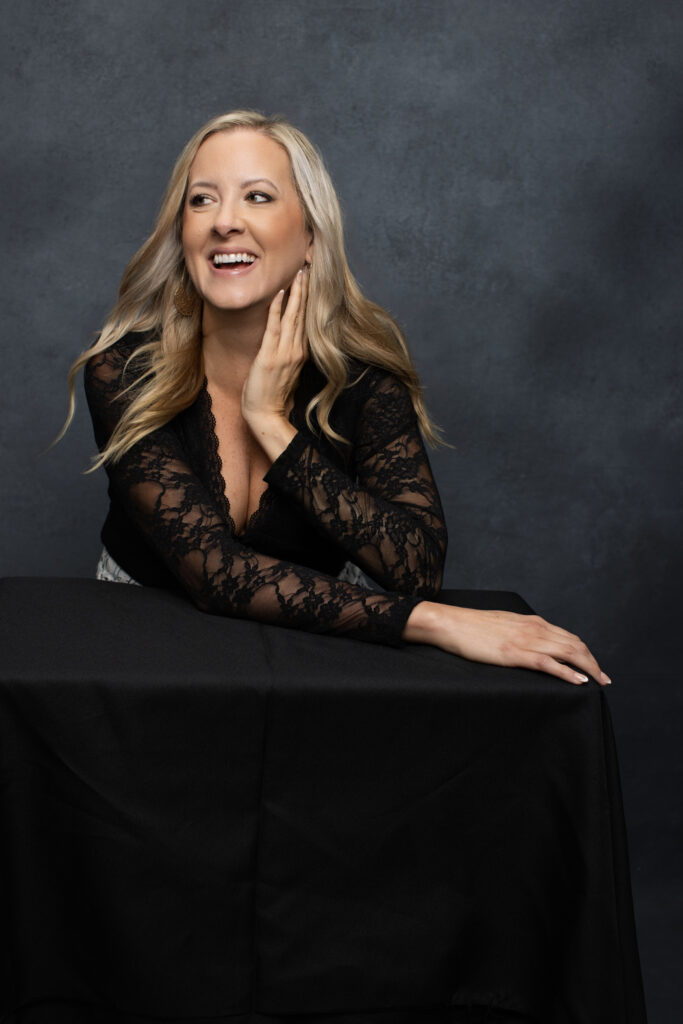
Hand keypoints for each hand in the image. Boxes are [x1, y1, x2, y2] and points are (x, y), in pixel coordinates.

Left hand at [241, 266, 308, 456]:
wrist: (265, 415)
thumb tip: (287, 342)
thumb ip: (288, 355)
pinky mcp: (270, 356)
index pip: (306, 321)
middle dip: (306, 290)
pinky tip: (281, 293)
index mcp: (301, 354)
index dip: (309, 301)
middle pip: (303, 315)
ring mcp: (285, 353)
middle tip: (308, 267)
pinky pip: (275, 327)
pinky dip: (278, 308)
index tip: (311, 281)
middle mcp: (297, 351)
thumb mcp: (285, 372)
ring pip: (293, 317)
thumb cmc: (271, 396)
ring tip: (300, 273)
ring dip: (297, 293)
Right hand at [404, 602, 611, 685]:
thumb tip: (533, 644)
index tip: (595, 667)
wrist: (451, 623)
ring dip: (588, 668)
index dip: (586, 653)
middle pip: (575, 645)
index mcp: (532, 622)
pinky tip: (578, 681)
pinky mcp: (514, 653)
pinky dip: (567, 672)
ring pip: (567, 653)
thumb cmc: (473, 627)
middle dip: (593, 663)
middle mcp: (534, 628)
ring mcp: (525, 640)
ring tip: (599, 682)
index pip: (569, 637)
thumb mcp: (504, 626)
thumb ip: (522, 633)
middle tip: (605, 680)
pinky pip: (548, 663)